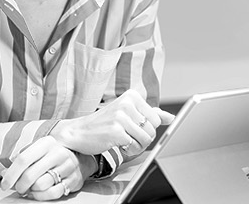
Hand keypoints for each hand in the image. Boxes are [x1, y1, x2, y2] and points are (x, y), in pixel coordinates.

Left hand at [0, 136, 82, 196]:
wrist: (80, 156)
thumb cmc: (52, 154)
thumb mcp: (38, 149)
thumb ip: (23, 159)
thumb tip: (4, 174)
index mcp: (46, 143)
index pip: (23, 159)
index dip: (11, 174)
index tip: (5, 185)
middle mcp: (58, 153)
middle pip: (31, 175)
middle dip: (20, 186)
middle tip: (19, 188)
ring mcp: (68, 167)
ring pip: (41, 185)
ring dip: (31, 191)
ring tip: (30, 189)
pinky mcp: (74, 180)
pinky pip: (53, 193)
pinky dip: (41, 196)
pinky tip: (38, 193)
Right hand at [51, 92, 175, 155]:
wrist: (77, 132)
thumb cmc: (102, 124)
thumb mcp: (126, 114)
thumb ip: (150, 114)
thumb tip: (171, 118)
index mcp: (131, 96)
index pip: (156, 119)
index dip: (147, 129)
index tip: (132, 128)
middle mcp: (126, 104)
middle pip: (153, 129)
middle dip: (142, 139)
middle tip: (127, 137)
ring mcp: (120, 117)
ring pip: (146, 139)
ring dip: (136, 146)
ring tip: (123, 142)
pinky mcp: (116, 131)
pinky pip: (135, 146)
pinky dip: (129, 151)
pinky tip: (117, 146)